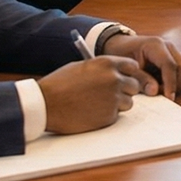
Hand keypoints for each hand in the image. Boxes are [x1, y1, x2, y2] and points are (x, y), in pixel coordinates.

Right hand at [37, 55, 151, 133]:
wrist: (45, 104)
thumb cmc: (59, 84)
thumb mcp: (82, 67)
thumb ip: (102, 69)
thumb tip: (116, 72)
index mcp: (107, 64)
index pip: (133, 66)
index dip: (128, 73)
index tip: (123, 78)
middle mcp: (114, 80)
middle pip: (134, 85)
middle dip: (125, 90)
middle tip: (111, 94)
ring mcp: (113, 98)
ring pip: (128, 102)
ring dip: (117, 104)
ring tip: (97, 104)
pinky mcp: (109, 116)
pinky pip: (116, 115)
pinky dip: (107, 115)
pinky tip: (91, 113)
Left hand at [99, 34, 180, 97]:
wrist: (121, 45)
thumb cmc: (122, 54)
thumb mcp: (126, 68)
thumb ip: (140, 79)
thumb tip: (155, 91)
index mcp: (155, 45)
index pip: (170, 65)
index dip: (170, 83)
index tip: (168, 98)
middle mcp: (169, 47)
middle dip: (176, 85)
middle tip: (158, 93)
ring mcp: (174, 52)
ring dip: (178, 85)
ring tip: (160, 88)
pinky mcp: (177, 59)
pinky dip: (177, 83)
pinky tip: (162, 84)